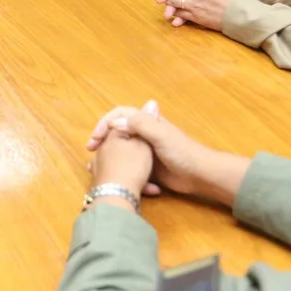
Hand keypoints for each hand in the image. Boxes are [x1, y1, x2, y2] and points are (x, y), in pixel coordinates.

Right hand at [92, 102, 246, 204]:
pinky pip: (128, 164)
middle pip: (117, 130)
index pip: (119, 114)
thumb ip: (140, 125)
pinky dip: (117, 168)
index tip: (96, 138)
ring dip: (107, 155)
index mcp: (147, 121)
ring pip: (120, 148)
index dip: (105, 123)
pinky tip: (110, 176)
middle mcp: (144, 133)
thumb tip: (115, 123)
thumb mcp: (160, 135)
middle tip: (91, 151)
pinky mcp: (147, 166)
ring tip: (95, 166)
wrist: (199, 175)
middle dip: (102, 139)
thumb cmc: (182, 152)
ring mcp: (145, 150)